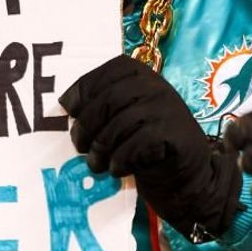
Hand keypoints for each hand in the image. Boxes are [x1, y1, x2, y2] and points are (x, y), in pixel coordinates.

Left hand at [62, 55, 241, 238]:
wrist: (185, 177)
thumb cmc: (144, 147)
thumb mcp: (121, 118)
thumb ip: (101, 106)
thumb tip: (66, 105)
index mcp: (141, 75)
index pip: (105, 73)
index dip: (82, 91)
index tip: (70, 111)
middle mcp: (156, 86)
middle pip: (108, 100)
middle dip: (86, 125)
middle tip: (80, 146)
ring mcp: (168, 109)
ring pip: (119, 124)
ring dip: (100, 149)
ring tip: (97, 163)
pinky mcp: (175, 135)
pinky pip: (135, 146)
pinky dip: (120, 161)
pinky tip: (119, 169)